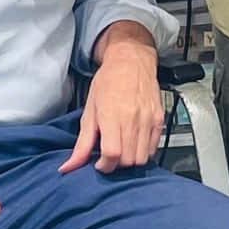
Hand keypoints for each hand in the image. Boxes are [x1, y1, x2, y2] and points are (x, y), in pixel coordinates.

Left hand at [60, 42, 163, 174]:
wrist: (131, 60)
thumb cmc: (108, 82)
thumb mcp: (89, 110)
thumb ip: (82, 143)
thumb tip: (68, 167)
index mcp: (112, 116)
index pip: (112, 154)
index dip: (104, 166)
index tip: (99, 164)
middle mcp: (132, 119)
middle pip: (128, 160)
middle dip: (116, 164)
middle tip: (109, 156)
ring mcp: (148, 120)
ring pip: (142, 158)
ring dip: (130, 160)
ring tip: (122, 150)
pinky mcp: (159, 120)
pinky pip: (154, 148)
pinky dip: (143, 152)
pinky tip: (134, 143)